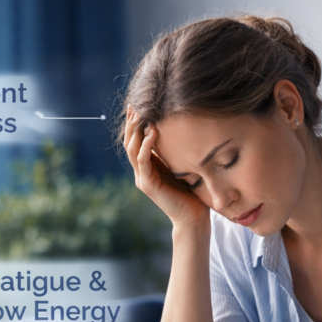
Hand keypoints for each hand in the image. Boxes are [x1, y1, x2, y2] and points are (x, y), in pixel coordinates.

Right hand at [123, 107, 209, 228]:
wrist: (192, 216)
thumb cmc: (191, 192)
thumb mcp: (180, 166)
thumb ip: (173, 152)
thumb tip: (179, 130)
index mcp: (147, 167)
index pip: (135, 141)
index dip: (133, 124)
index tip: (135, 106)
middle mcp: (141, 172)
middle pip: (129, 143)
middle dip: (131, 124)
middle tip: (134, 106)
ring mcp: (142, 178)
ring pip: (132, 150)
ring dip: (135, 131)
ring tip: (141, 115)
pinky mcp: (148, 185)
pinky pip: (143, 161)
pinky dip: (146, 145)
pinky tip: (153, 132)